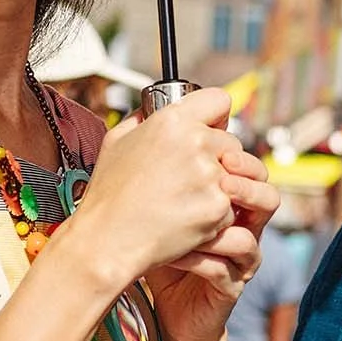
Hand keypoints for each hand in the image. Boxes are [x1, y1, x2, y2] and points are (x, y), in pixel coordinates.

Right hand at [60, 91, 264, 289]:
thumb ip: (143, 118)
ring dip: (217, 189)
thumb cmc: (109, 195)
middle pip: (230, 142)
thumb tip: (156, 107)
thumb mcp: (116, 141)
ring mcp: (209, 175)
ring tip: (185, 201)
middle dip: (217, 159)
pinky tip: (187, 219)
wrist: (108, 240)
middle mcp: (195, 142)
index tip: (209, 130)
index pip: (219, 101)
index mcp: (172, 121)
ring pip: (233, 176)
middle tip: (189, 178)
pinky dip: (214, 217)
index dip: (215, 117)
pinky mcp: (217, 207)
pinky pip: (231, 207)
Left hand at [148, 147, 277, 340]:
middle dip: (246, 182)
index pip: (249, 170)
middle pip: (267, 197)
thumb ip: (159, 167)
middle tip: (220, 176)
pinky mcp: (230, 287)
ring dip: (225, 222)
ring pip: (251, 235)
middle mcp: (243, 229)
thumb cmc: (161, 249)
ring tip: (201, 216)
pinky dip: (200, 258)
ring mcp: (240, 260)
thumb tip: (140, 119)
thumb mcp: (157, 204)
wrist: (164, 304)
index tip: (212, 142)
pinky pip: (225, 269)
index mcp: (229, 203)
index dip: (238, 154)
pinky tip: (175, 253)